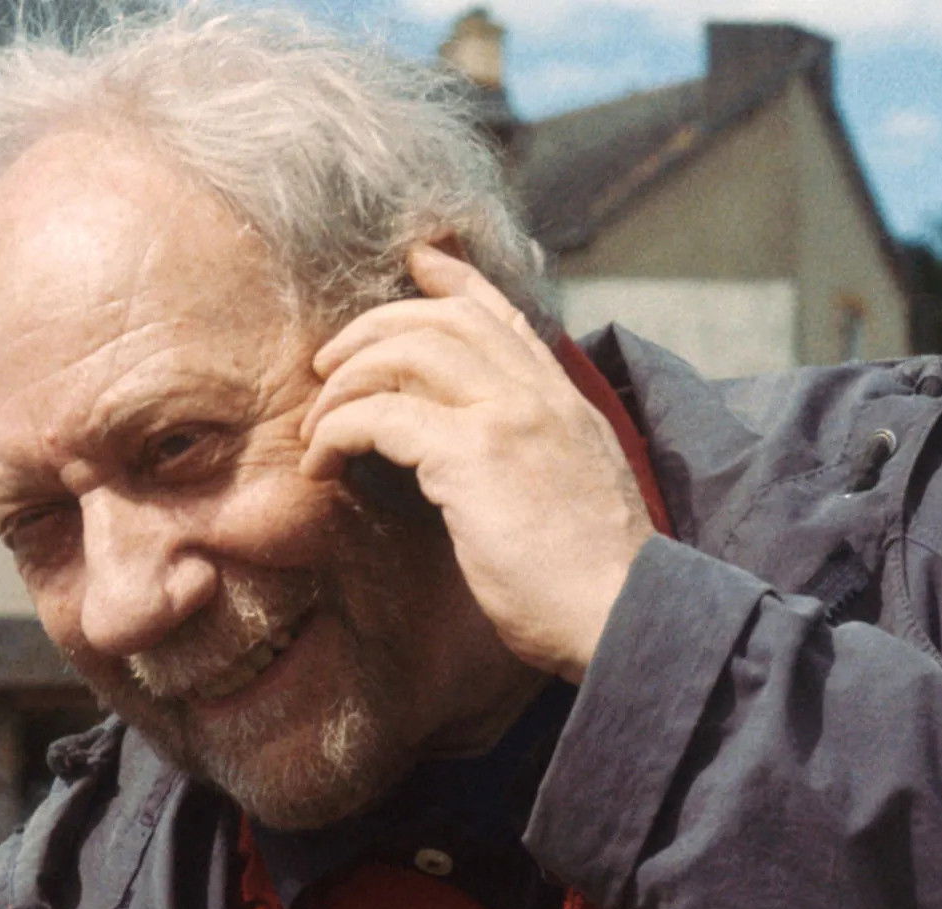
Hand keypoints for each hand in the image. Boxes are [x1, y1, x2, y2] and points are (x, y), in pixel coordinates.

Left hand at [298, 242, 655, 681]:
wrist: (624, 613)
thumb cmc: (596, 582)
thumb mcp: (580, 493)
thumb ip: (544, 457)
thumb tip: (501, 464)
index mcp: (567, 406)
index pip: (507, 319)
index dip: (457, 283)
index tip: (419, 262)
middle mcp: (541, 396)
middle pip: (445, 320)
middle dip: (374, 327)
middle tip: (330, 362)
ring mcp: (509, 417)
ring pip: (408, 351)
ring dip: (348, 379)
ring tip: (317, 420)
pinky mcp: (474, 454)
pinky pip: (382, 415)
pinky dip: (339, 430)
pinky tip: (324, 464)